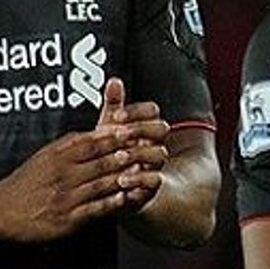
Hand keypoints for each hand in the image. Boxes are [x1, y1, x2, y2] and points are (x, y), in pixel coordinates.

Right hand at [0, 128, 164, 242]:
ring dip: (125, 177)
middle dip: (127, 154)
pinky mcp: (67, 218)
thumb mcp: (46, 155)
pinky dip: (112, 201)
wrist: (2, 210)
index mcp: (59, 155)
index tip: (135, 129)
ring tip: (144, 171)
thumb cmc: (27, 181)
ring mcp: (66, 196)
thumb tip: (99, 130)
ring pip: (101, 183)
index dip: (116, 135)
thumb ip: (72, 143)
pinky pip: (95, 208)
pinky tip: (126, 196)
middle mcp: (63, 173)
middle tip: (149, 149)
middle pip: (101, 160)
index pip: (92, 141)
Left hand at [94, 77, 168, 211]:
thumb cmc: (110, 154)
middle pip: (162, 128)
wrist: (112, 187)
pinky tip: (121, 179)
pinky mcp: (152, 186)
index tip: (116, 115)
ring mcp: (156, 164)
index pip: (152, 110)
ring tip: (118, 156)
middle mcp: (155, 143)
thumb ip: (112, 105)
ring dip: (138, 153)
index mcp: (146, 126)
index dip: (136, 111)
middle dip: (140, 129)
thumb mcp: (108, 129)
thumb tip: (114, 81)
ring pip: (160, 153)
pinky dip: (138, 180)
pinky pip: (154, 181)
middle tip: (118, 133)